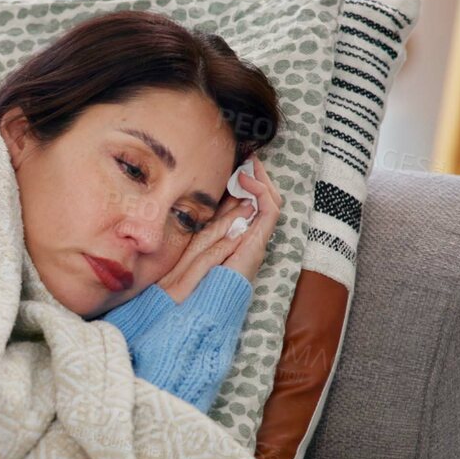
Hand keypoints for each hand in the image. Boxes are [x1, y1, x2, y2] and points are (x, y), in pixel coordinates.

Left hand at [154, 157, 282, 301]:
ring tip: (251, 164)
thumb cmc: (189, 275)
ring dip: (262, 180)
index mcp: (234, 234)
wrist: (199, 301)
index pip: (245, 203)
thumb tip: (205, 197)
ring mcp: (256, 239)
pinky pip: (270, 210)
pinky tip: (248, 180)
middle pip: (262, 200)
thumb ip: (203, 221)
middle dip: (257, 177)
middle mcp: (249, 235)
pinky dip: (262, 192)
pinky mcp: (259, 241)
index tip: (237, 163)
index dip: (244, 184)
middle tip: (249, 157)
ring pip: (270, 202)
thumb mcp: (195, 237)